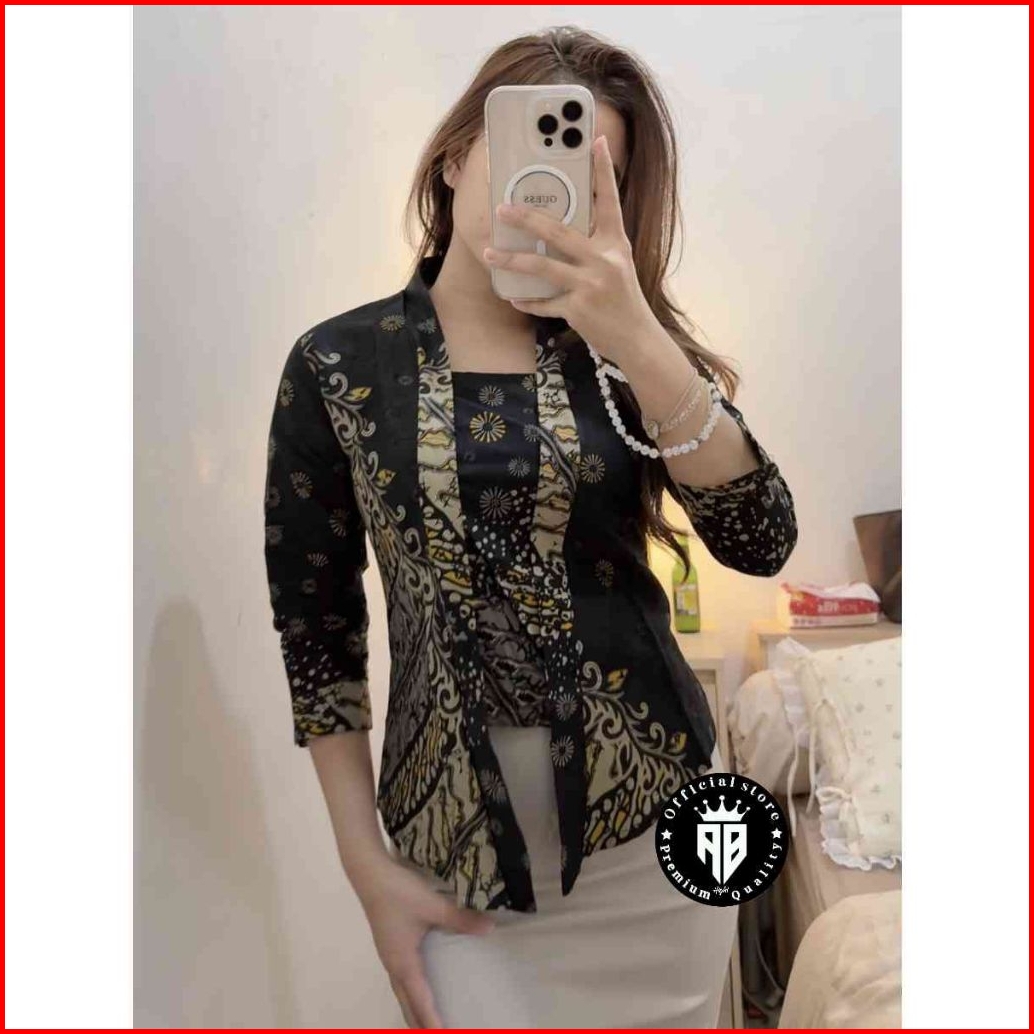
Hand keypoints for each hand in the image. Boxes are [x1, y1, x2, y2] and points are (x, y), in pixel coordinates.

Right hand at [355, 858, 496, 1027]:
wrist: (370, 873)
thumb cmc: (399, 893)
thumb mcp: (433, 905)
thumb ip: (460, 919)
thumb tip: (489, 929)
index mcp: (403, 963)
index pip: (420, 1002)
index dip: (432, 1023)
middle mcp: (394, 965)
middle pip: (407, 1005)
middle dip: (422, 1024)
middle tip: (441, 1032)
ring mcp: (389, 956)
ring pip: (402, 992)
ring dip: (415, 1009)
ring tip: (432, 1021)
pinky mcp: (389, 945)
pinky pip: (401, 979)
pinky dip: (412, 992)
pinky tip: (423, 984)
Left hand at [482, 134, 656, 364]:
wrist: (636, 338)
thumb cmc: (623, 298)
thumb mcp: (617, 264)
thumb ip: (595, 244)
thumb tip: (558, 227)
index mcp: (616, 243)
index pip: (610, 200)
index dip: (603, 170)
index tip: (596, 141)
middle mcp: (604, 260)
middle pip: (558, 231)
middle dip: (526, 217)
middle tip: (501, 207)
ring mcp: (590, 285)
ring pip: (542, 266)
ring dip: (511, 259)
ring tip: (489, 253)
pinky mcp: (578, 310)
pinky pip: (543, 302)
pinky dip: (527, 300)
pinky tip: (513, 297)